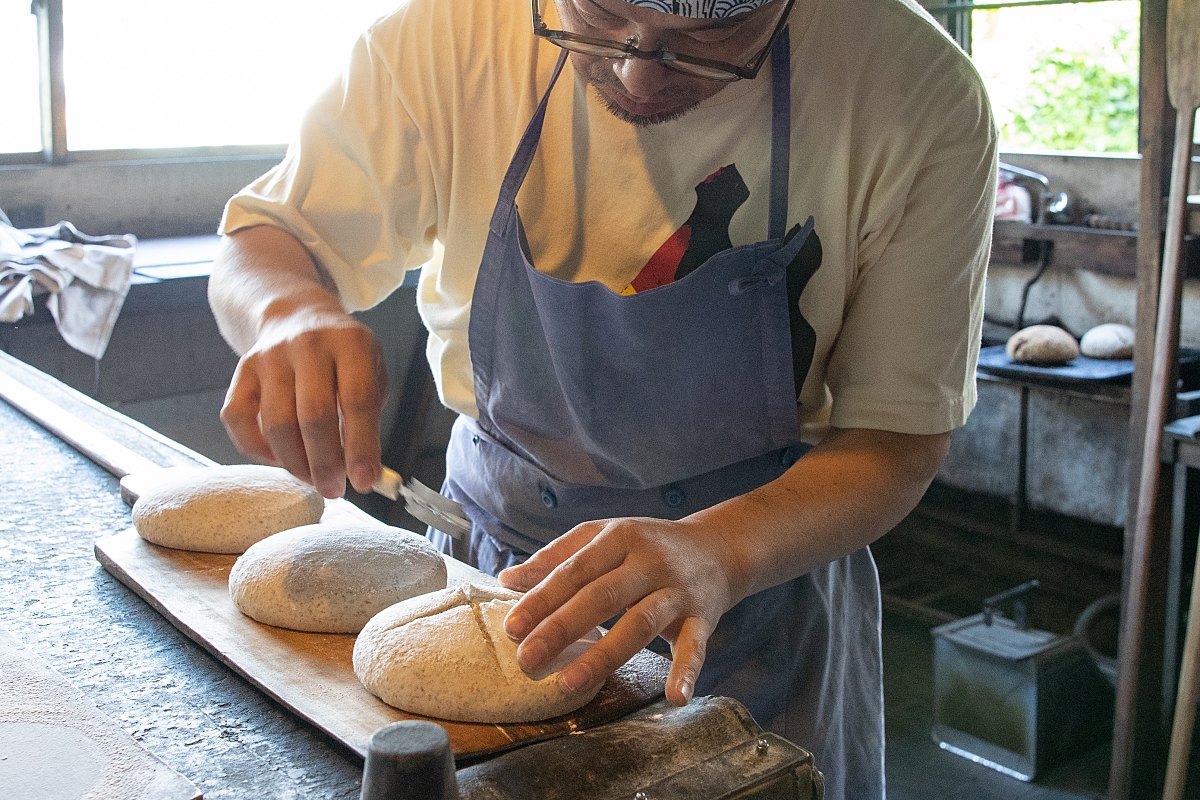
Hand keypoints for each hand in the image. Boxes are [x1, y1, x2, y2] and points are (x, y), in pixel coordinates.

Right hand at [220, 306, 387, 498]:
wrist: (295, 314)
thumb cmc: (342, 356)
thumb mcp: (371, 371)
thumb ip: (369, 417)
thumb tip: (363, 472)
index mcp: (351, 343)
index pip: (357, 400)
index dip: (361, 446)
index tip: (364, 482)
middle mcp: (308, 345)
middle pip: (313, 416)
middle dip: (325, 463)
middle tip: (334, 490)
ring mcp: (270, 356)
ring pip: (276, 423)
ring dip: (295, 463)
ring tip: (312, 480)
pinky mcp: (242, 369)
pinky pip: (238, 418)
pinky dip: (256, 448)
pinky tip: (278, 459)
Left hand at [498, 516, 744, 706]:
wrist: (717, 547)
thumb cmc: (646, 545)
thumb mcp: (603, 537)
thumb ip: (556, 558)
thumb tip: (507, 579)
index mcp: (619, 537)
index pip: (574, 570)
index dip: (543, 599)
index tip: (512, 628)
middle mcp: (649, 561)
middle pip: (601, 597)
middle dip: (562, 629)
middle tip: (528, 660)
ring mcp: (677, 590)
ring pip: (639, 624)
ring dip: (604, 655)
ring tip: (569, 683)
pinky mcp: (703, 617)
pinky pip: (695, 646)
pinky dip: (686, 672)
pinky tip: (675, 697)